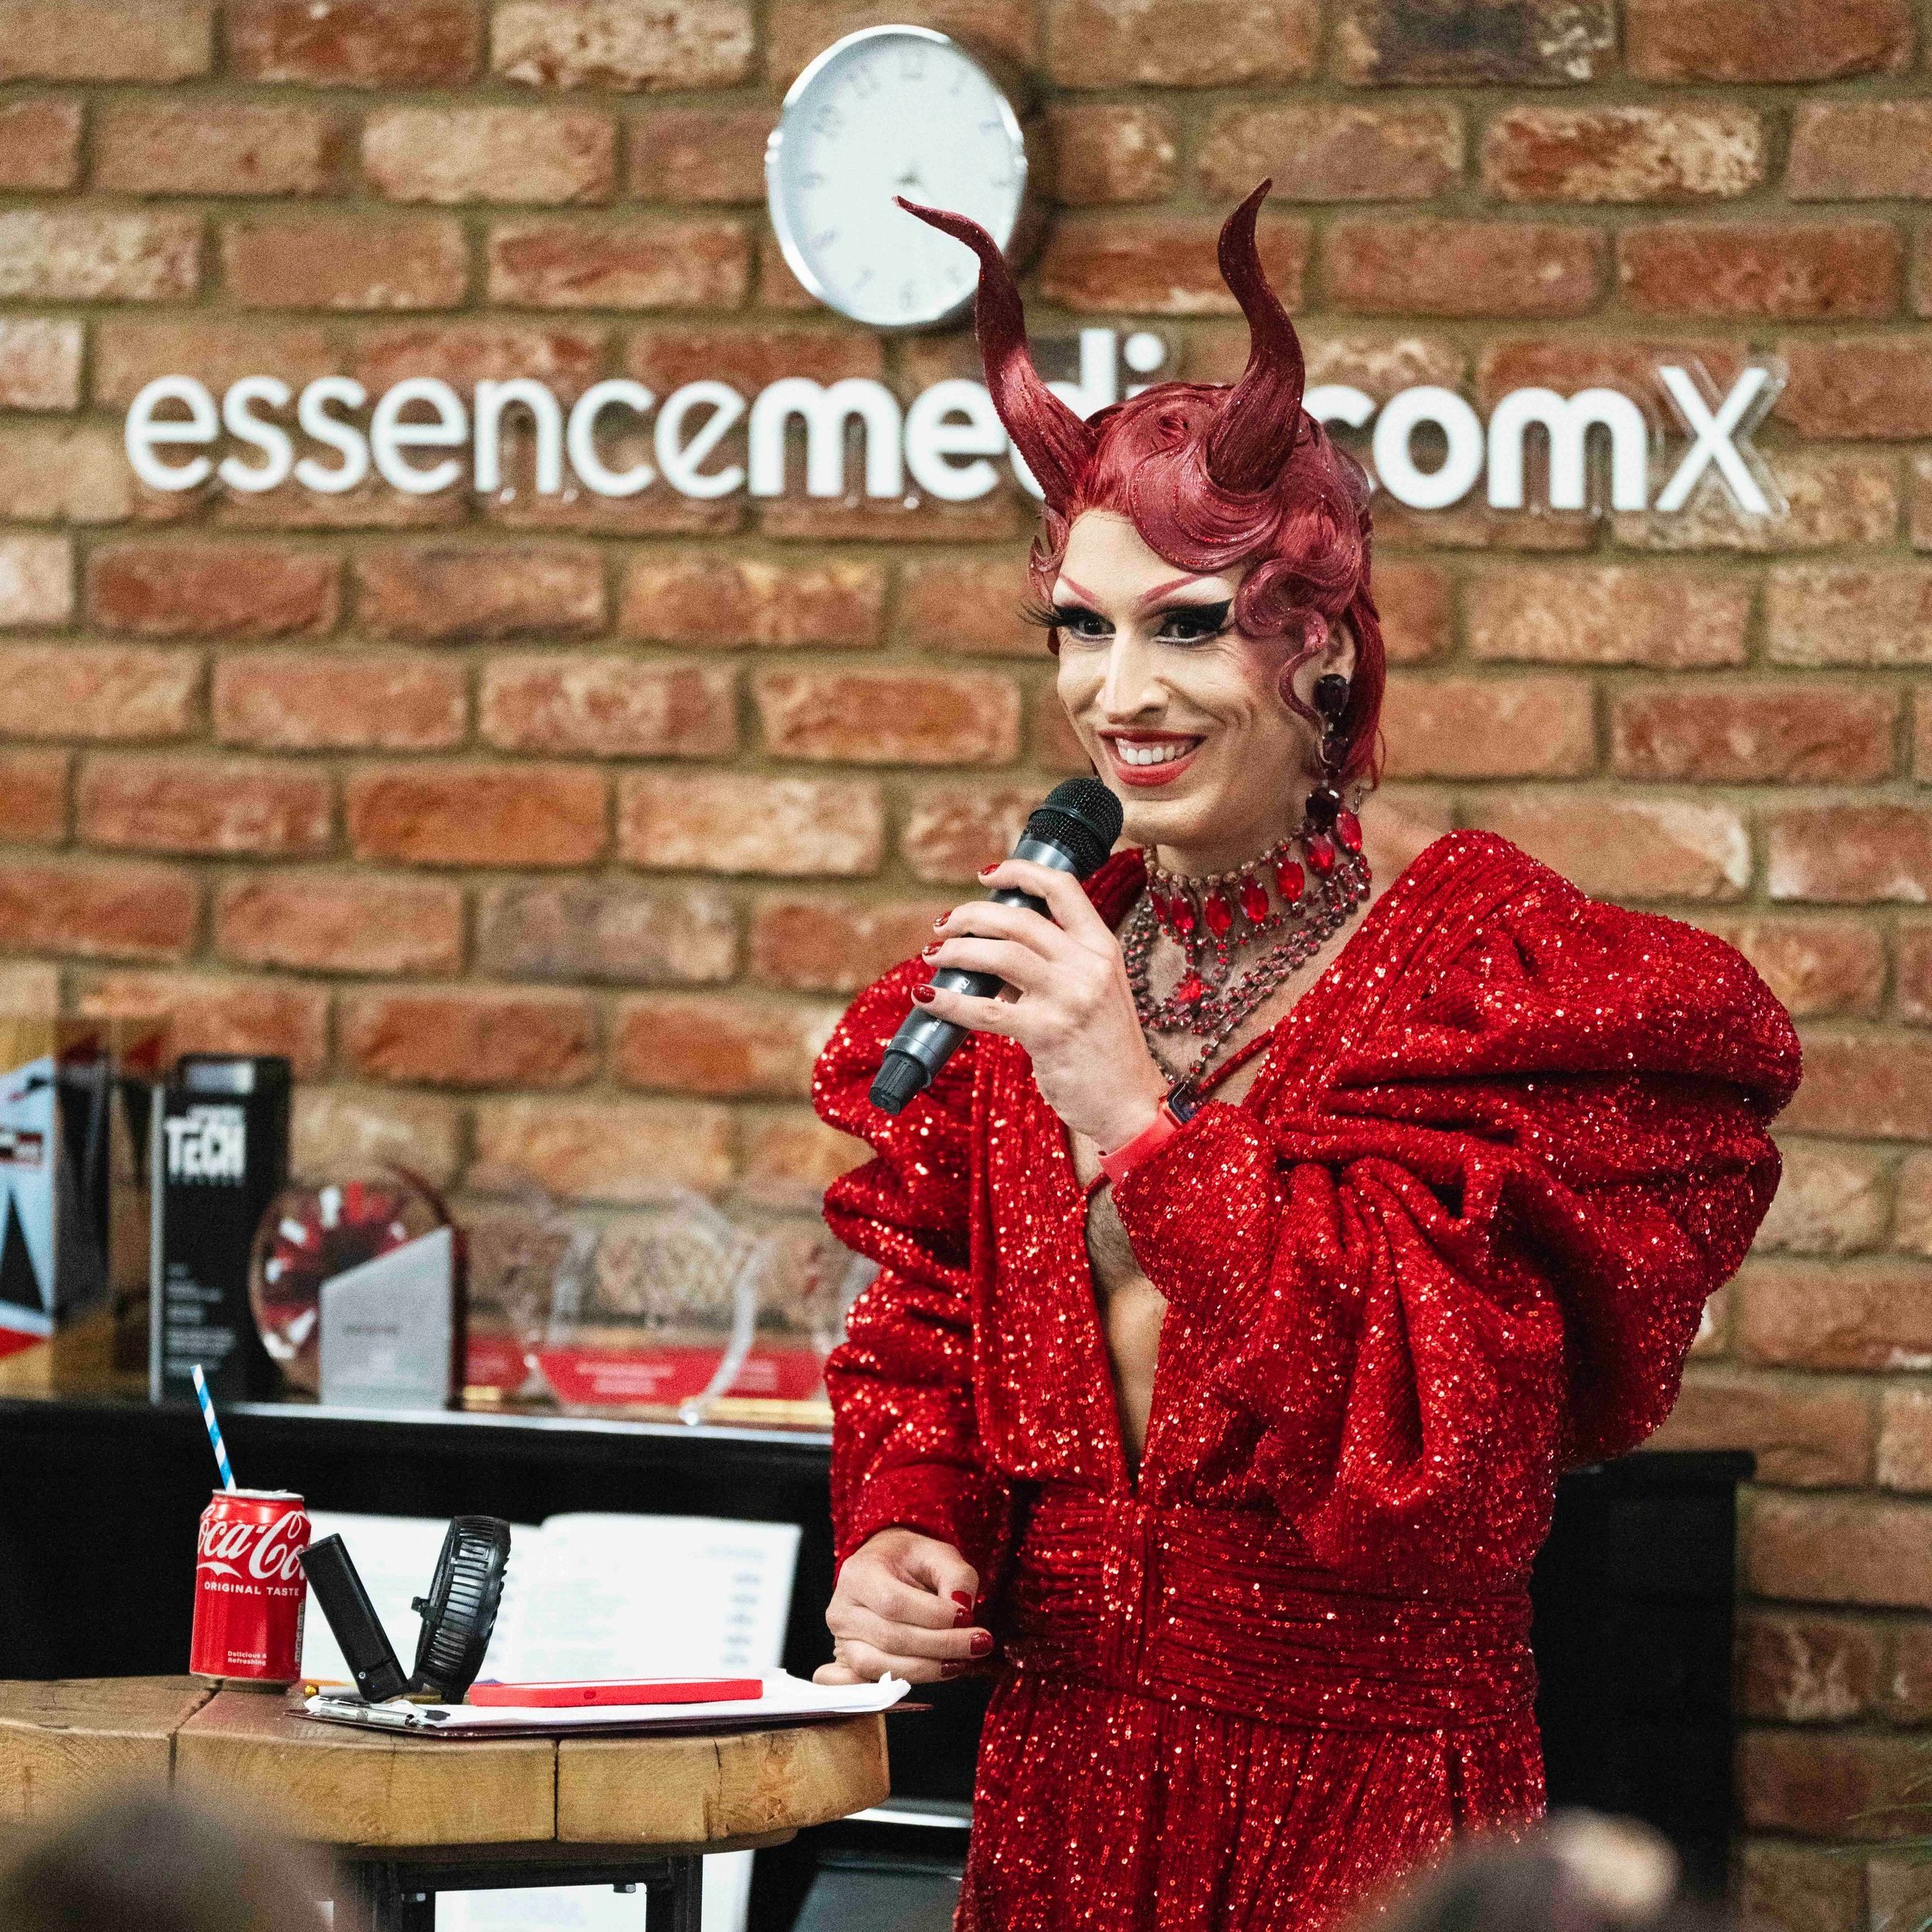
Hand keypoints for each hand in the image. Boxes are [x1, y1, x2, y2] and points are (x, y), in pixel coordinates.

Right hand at [813, 1528, 992, 1685]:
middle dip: (940, 1645)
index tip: (967, 1618)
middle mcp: (842, 1610)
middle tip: (979, 1643)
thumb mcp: (939, 1553)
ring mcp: (843, 1641)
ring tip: (964, 1660)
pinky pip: (874, 1683)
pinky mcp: (850, 1664)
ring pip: (883, 1666)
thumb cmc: (912, 1560)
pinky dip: (907, 1683)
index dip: (933, 1616)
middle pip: (891, 1638)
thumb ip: (957, 1577)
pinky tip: (940, 1671)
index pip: (894, 1602)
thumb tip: (964, 1611)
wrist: (886, 1568)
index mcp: (858, 1574)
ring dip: (929, 1668)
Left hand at [919, 858, 1167, 1151]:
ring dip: (957, 951)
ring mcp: (1069, 998)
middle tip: (943, 927)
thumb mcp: (1095, 991)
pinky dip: (950, 1001)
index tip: (986, 874)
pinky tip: (929, 997)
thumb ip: (1057, 965)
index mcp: (1103, 947)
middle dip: (970, 915)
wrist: (1129, 1103)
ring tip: (934, 956)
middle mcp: (1089, 965)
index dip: (1020, 872)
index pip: (1062, 887)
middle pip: (1018, 919)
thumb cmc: (1105, 1049)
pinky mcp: (1047, 1033)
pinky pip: (986, 1009)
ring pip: (1000, 954)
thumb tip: (993, 952)